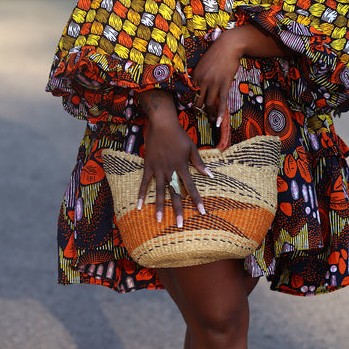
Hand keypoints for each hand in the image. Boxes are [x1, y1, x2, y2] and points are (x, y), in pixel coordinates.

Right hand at [137, 90, 211, 226]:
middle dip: (178, 210)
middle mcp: (170, 170)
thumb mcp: (192, 147)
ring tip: (159, 220)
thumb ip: (199, 163)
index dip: (197, 200)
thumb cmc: (179, 135)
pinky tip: (139, 206)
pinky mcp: (148, 166)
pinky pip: (144, 182)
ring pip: (160, 191)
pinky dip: (141, 194)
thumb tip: (210, 175)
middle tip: (179, 225)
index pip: (191, 187)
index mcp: (182, 166)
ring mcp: (158, 169)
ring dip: (160, 206)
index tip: (202, 212)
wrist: (162, 123)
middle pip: (175, 193)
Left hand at [192, 28, 244, 136]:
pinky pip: (222, 101)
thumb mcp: (203, 63)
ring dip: (210, 113)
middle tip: (204, 115)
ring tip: (212, 119)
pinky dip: (220, 113)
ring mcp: (213, 83)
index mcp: (195, 75)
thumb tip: (198, 84)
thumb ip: (199, 74)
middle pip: (198, 100)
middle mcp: (202, 80)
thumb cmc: (217, 53)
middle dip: (200, 110)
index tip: (194, 107)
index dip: (192, 102)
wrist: (229, 46)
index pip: (191, 93)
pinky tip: (219, 121)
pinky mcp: (224, 84)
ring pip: (209, 103)